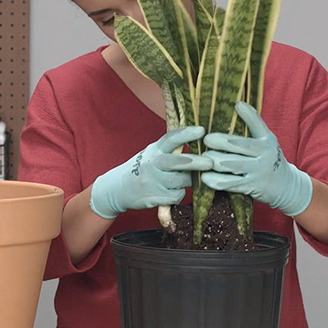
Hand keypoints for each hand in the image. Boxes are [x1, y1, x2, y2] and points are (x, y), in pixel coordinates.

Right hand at [90, 126, 212, 219]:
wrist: (117, 189)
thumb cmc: (142, 169)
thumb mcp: (152, 153)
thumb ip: (170, 149)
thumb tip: (198, 140)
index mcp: (154, 149)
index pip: (171, 138)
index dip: (187, 133)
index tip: (202, 131)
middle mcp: (153, 163)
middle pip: (178, 162)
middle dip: (196, 162)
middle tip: (210, 163)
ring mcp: (153, 180)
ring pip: (181, 181)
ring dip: (188, 181)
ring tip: (186, 180)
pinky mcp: (154, 196)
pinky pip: (176, 195)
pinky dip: (179, 194)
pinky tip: (172, 192)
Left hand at [201, 101, 313, 216]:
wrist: (285, 185)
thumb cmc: (269, 158)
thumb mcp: (267, 140)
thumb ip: (254, 124)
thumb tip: (238, 103)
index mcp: (267, 140)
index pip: (257, 125)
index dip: (248, 115)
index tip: (236, 105)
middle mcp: (265, 154)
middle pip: (239, 145)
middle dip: (220, 141)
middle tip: (206, 139)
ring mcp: (258, 171)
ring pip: (232, 164)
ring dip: (214, 161)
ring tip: (203, 158)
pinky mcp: (252, 186)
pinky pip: (231, 183)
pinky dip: (216, 181)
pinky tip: (205, 177)